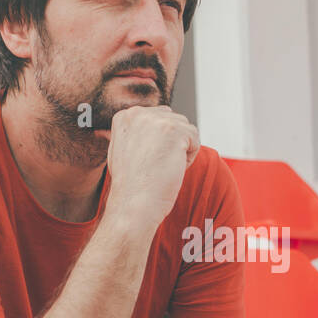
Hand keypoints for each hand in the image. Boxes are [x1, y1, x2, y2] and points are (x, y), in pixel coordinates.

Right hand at [100, 105, 199, 230]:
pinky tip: (171, 168)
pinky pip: (195, 139)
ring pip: (186, 130)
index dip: (159, 143)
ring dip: (181, 150)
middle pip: (174, 121)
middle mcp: (138, 113)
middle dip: (172, 144)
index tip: (147, 161)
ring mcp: (156, 120)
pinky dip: (189, 158)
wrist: (133, 204)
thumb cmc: (131, 185)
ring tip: (162, 167)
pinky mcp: (174, 129)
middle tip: (156, 166)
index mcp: (125, 116)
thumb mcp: (122, 151)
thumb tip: (152, 132)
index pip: (158, 118)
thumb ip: (136, 134)